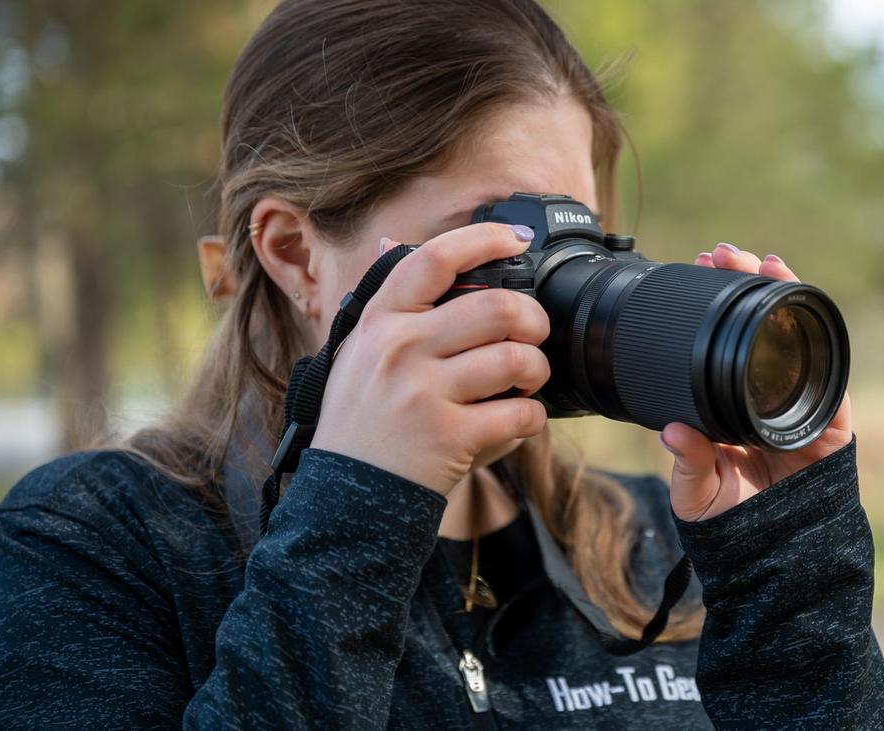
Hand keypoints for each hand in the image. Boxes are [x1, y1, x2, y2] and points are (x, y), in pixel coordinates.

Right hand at [310, 223, 550, 494]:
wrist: (346, 496)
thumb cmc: (361, 421)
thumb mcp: (357, 353)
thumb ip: (389, 308)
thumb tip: (401, 247)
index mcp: (381, 321)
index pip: (435, 259)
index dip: (485, 239)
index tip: (516, 240)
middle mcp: (400, 350)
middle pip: (497, 307)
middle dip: (533, 318)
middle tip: (534, 332)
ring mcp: (423, 393)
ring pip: (516, 358)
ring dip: (537, 369)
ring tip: (528, 379)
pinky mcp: (448, 436)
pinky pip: (520, 413)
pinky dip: (533, 416)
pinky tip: (520, 418)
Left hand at [663, 243, 853, 521]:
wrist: (775, 562)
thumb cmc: (734, 526)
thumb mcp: (697, 495)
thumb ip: (688, 465)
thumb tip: (671, 432)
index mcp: (734, 406)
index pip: (728, 342)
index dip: (718, 305)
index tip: (699, 269)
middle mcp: (768, 398)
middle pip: (763, 329)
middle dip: (749, 285)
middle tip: (724, 253)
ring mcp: (802, 408)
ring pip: (799, 341)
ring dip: (785, 299)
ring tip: (765, 264)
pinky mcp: (832, 426)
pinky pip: (831, 379)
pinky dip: (821, 345)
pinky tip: (802, 311)